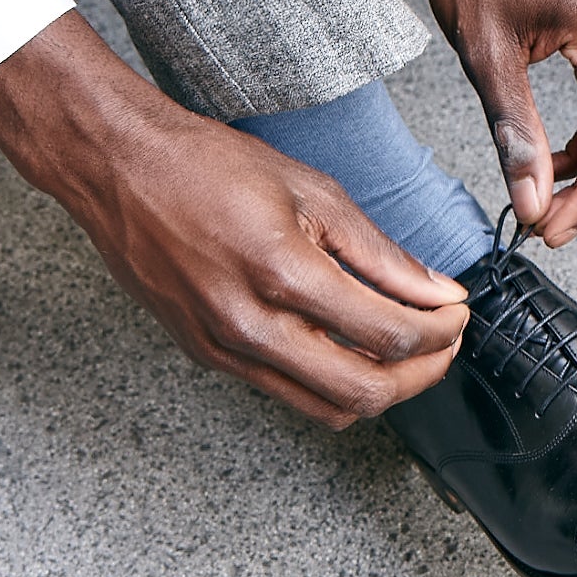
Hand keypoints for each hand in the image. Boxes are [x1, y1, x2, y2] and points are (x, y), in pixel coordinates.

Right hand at [0, 12, 469, 429]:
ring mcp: (224, 349)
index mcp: (284, 275)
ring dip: (381, 389)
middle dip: (423, 373)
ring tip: (407, 351)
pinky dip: (332, 382)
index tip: (458, 313)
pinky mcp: (207, 356)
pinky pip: (287, 394)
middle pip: (365, 392)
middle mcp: (250, 326)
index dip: (441, 332)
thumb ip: (382, 254)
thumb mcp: (315, 193)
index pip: (390, 335)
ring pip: (327, 408)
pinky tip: (351, 347)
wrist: (119, 169)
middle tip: (445, 342)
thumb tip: (438, 292)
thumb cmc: (209, 167)